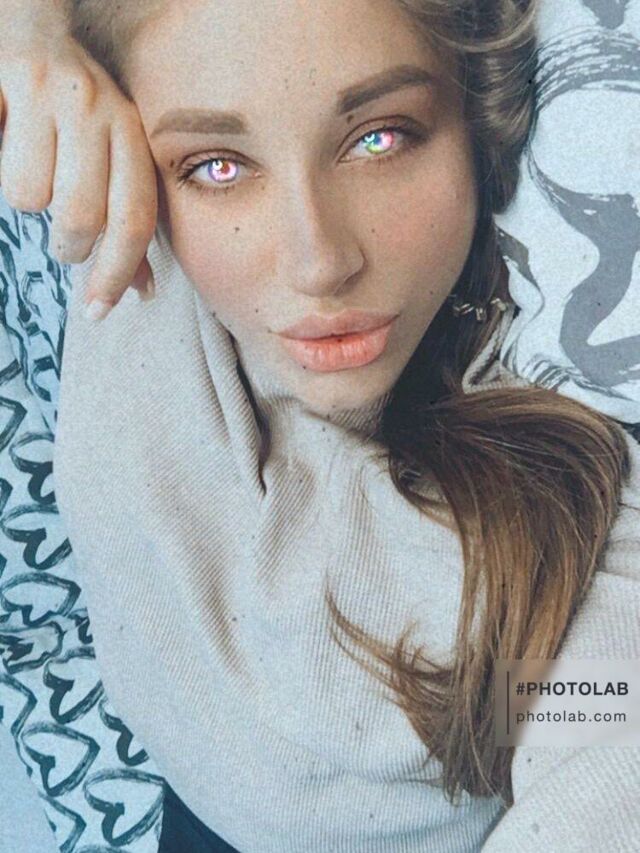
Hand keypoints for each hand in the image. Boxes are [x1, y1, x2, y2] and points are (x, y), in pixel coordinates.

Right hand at [0, 30, 157, 319]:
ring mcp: (52, 93)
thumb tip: (141, 289)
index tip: (98, 311)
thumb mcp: (113, 159)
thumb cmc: (75, 113)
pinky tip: (11, 148)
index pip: (135, 220)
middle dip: (68, 246)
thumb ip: (126, 220)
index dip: (116, 274)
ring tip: (33, 174)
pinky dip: (0, 172)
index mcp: (133, 136)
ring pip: (29, 195)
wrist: (32, 28)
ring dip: (27, 202)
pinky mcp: (10, 81)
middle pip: (81, 218)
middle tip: (63, 240)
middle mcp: (100, 112)